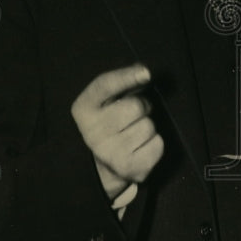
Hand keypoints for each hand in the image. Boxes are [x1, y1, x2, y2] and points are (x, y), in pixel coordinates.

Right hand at [71, 64, 163, 198]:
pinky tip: (140, 147)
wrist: (105, 166)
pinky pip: (158, 144)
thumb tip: (144, 72)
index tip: (146, 72)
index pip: (104, 86)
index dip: (127, 76)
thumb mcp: (106, 100)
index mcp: (83, 110)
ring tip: (135, 133)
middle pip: (136, 105)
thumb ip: (122, 82)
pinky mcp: (129, 168)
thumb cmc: (110, 122)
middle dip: (142, 106)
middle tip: (133, 116)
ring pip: (149, 126)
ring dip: (149, 126)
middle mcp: (92, 133)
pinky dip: (155, 143)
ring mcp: (109, 153)